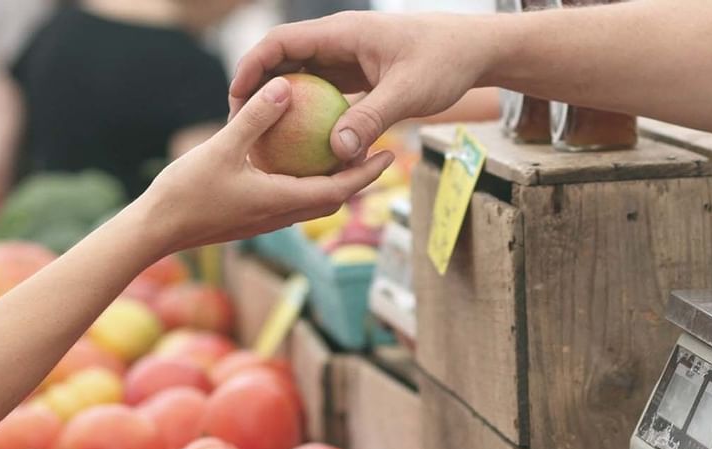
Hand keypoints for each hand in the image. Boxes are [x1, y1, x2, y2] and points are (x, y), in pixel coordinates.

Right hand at [137, 76, 394, 256]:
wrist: (156, 230)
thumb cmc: (186, 192)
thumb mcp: (222, 148)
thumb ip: (255, 118)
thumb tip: (285, 86)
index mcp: (282, 201)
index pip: (339, 190)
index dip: (367, 173)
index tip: (390, 154)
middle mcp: (280, 215)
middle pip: (333, 198)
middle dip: (359, 178)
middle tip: (378, 152)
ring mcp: (266, 220)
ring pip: (312, 202)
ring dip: (333, 182)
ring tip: (344, 155)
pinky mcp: (252, 218)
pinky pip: (290, 200)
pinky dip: (305, 183)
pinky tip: (296, 161)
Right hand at [229, 12, 492, 161]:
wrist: (475, 50)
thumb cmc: (445, 62)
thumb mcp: (408, 93)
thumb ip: (371, 119)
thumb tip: (337, 152)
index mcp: (342, 33)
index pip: (281, 42)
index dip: (252, 67)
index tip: (236, 99)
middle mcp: (339, 42)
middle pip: (284, 60)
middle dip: (259, 89)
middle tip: (241, 126)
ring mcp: (348, 58)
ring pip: (302, 78)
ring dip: (283, 104)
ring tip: (264, 139)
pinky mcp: (359, 75)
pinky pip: (324, 93)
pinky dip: (310, 114)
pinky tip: (303, 146)